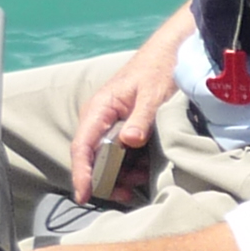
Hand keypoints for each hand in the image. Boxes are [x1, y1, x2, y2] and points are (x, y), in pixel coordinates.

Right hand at [70, 15, 186, 202]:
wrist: (168, 55)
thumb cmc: (158, 69)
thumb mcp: (152, 94)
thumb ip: (141, 117)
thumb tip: (129, 141)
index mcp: (99, 109)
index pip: (82, 147)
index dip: (81, 173)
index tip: (84, 196)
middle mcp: (99, 120)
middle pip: (92, 159)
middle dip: (106, 180)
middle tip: (128, 193)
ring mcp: (110, 125)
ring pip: (107, 159)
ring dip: (121, 174)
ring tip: (142, 179)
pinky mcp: (123, 129)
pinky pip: (120, 153)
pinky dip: (131, 165)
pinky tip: (146, 170)